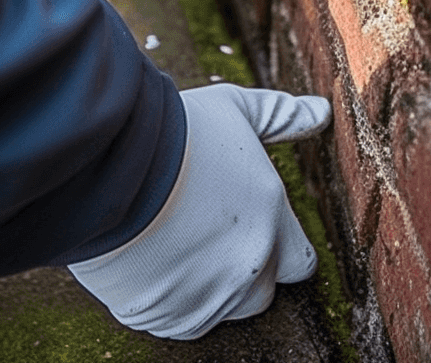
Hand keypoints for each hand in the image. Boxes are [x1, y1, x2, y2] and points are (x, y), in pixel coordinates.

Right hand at [68, 84, 331, 339]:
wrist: (110, 165)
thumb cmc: (175, 132)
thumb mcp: (236, 110)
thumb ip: (282, 117)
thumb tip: (321, 113)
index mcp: (271, 220)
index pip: (301, 260)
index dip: (280, 246)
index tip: (255, 228)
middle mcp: (249, 265)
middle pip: (266, 290)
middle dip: (249, 270)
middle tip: (214, 236)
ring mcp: (210, 296)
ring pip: (225, 308)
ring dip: (212, 286)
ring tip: (182, 246)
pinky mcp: (168, 316)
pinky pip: (182, 319)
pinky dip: (174, 299)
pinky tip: (157, 261)